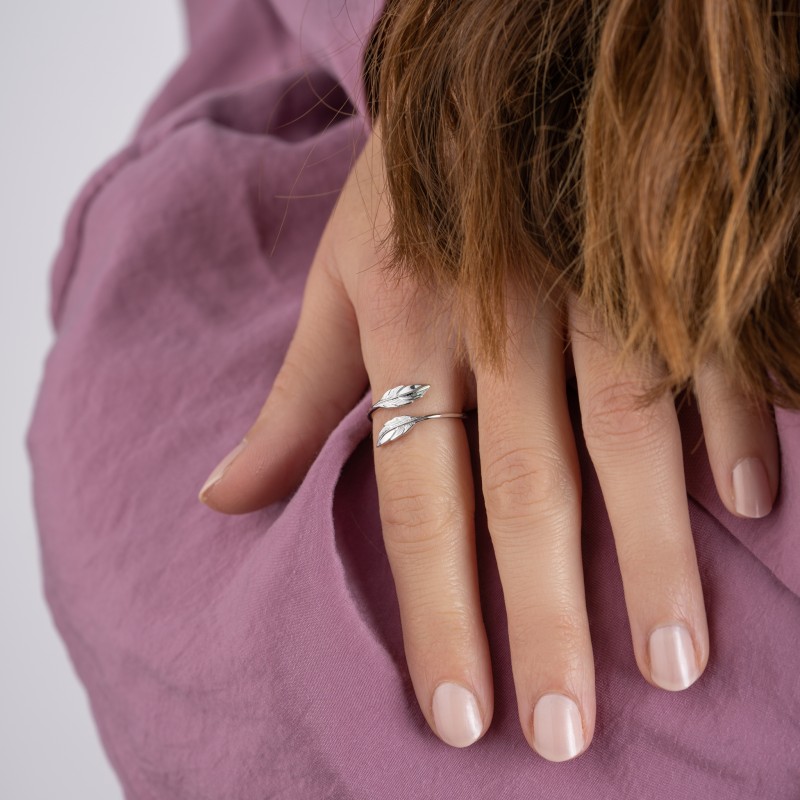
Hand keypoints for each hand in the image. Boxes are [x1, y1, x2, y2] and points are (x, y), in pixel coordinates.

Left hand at [197, 130, 778, 759]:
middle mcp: (497, 317)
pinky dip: (730, 424)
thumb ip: (290, 401)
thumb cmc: (408, 192)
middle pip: (524, 490)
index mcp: (408, 327)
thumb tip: (222, 501)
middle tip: (566, 736)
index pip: (415, 498)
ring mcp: (586, 281)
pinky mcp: (657, 250)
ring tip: (674, 663)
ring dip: (655, 553)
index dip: (436, 612)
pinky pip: (702, 347)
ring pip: (628, 435)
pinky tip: (750, 508)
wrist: (486, 66)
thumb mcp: (333, 284)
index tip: (459, 715)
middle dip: (546, 619)